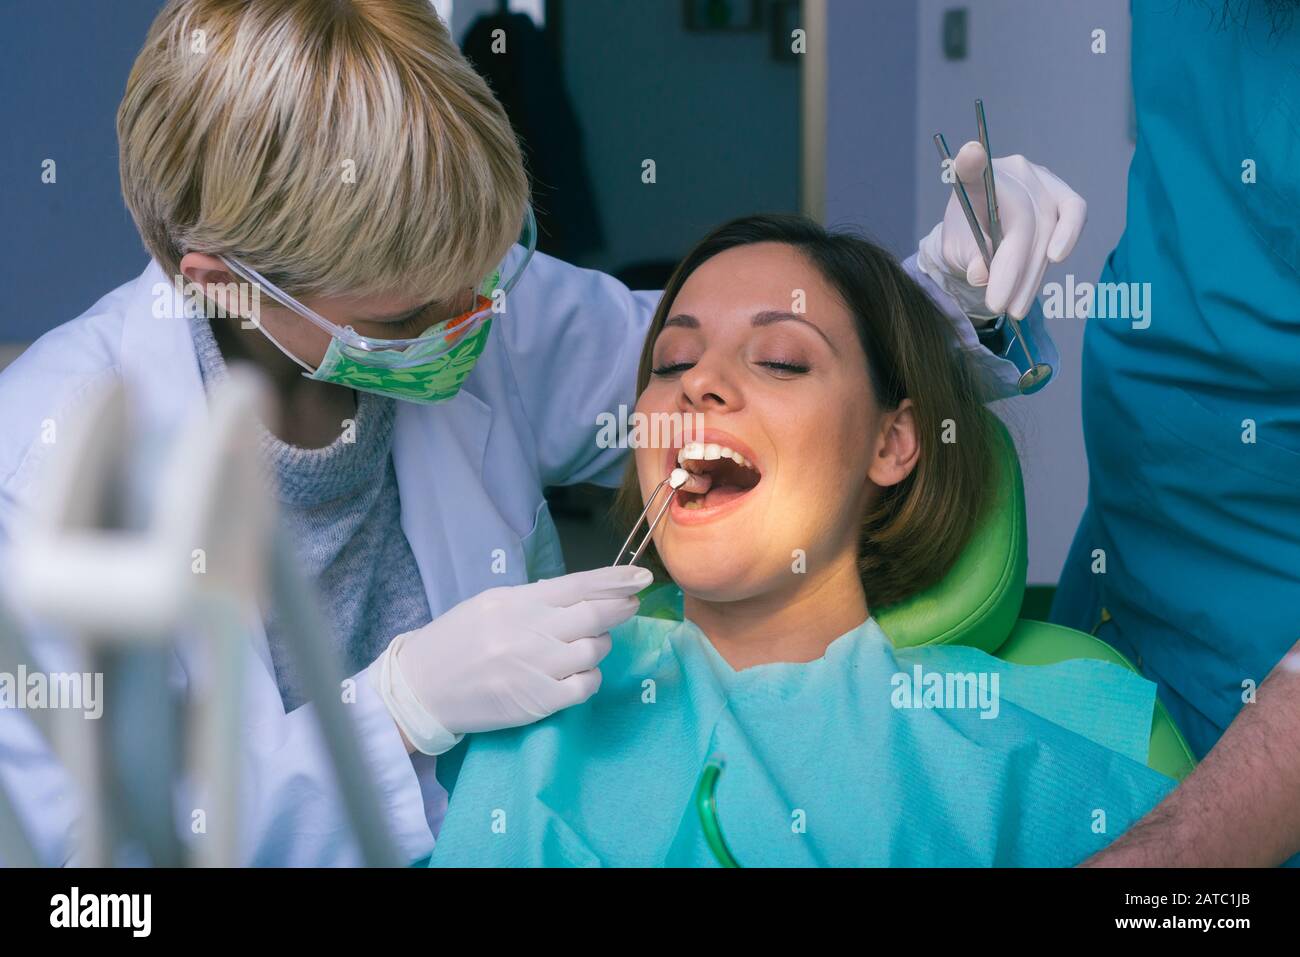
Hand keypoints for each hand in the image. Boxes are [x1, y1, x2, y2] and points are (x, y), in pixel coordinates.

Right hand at [370, 565, 651, 753]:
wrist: (421, 687)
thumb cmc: (456, 641)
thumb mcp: (491, 604)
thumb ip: (535, 599)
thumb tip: (581, 594)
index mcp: (518, 602)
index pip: (579, 585)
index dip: (615, 580)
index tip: (641, 578)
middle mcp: (530, 632)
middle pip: (595, 616)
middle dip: (619, 608)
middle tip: (630, 605)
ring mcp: (536, 668)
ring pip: (594, 651)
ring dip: (600, 645)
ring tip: (585, 644)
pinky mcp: (538, 701)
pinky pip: (585, 686)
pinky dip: (589, 677)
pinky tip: (577, 673)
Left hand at [918, 144, 1086, 319]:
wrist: (986, 235)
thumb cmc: (968, 240)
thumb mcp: (956, 252)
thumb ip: (966, 258)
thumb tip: (982, 273)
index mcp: (973, 181)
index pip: (968, 170)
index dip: (969, 164)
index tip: (969, 155)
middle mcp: (1010, 172)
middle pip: (1021, 219)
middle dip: (1013, 269)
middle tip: (999, 307)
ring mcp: (1040, 178)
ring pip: (1047, 225)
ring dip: (1033, 272)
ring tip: (1015, 308)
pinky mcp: (1062, 193)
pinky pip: (1073, 213)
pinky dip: (1067, 238)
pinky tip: (1055, 261)